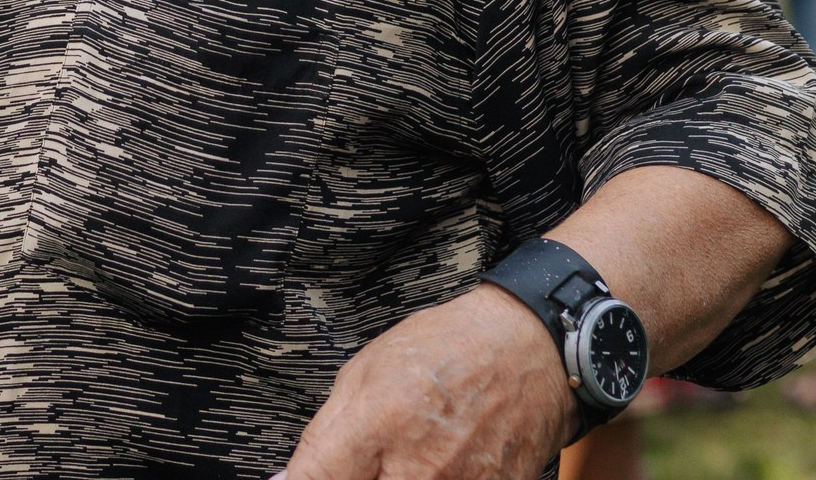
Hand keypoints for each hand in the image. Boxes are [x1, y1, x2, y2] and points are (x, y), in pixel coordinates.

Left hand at [277, 286, 571, 479]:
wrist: (529, 351)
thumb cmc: (448, 349)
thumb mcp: (366, 370)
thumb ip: (323, 436)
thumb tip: (286, 478)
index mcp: (378, 422)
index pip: (315, 479)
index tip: (292, 478)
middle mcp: (418, 466)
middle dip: (357, 475)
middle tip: (367, 458)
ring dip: (392, 475)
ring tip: (404, 454)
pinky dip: (434, 477)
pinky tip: (438, 459)